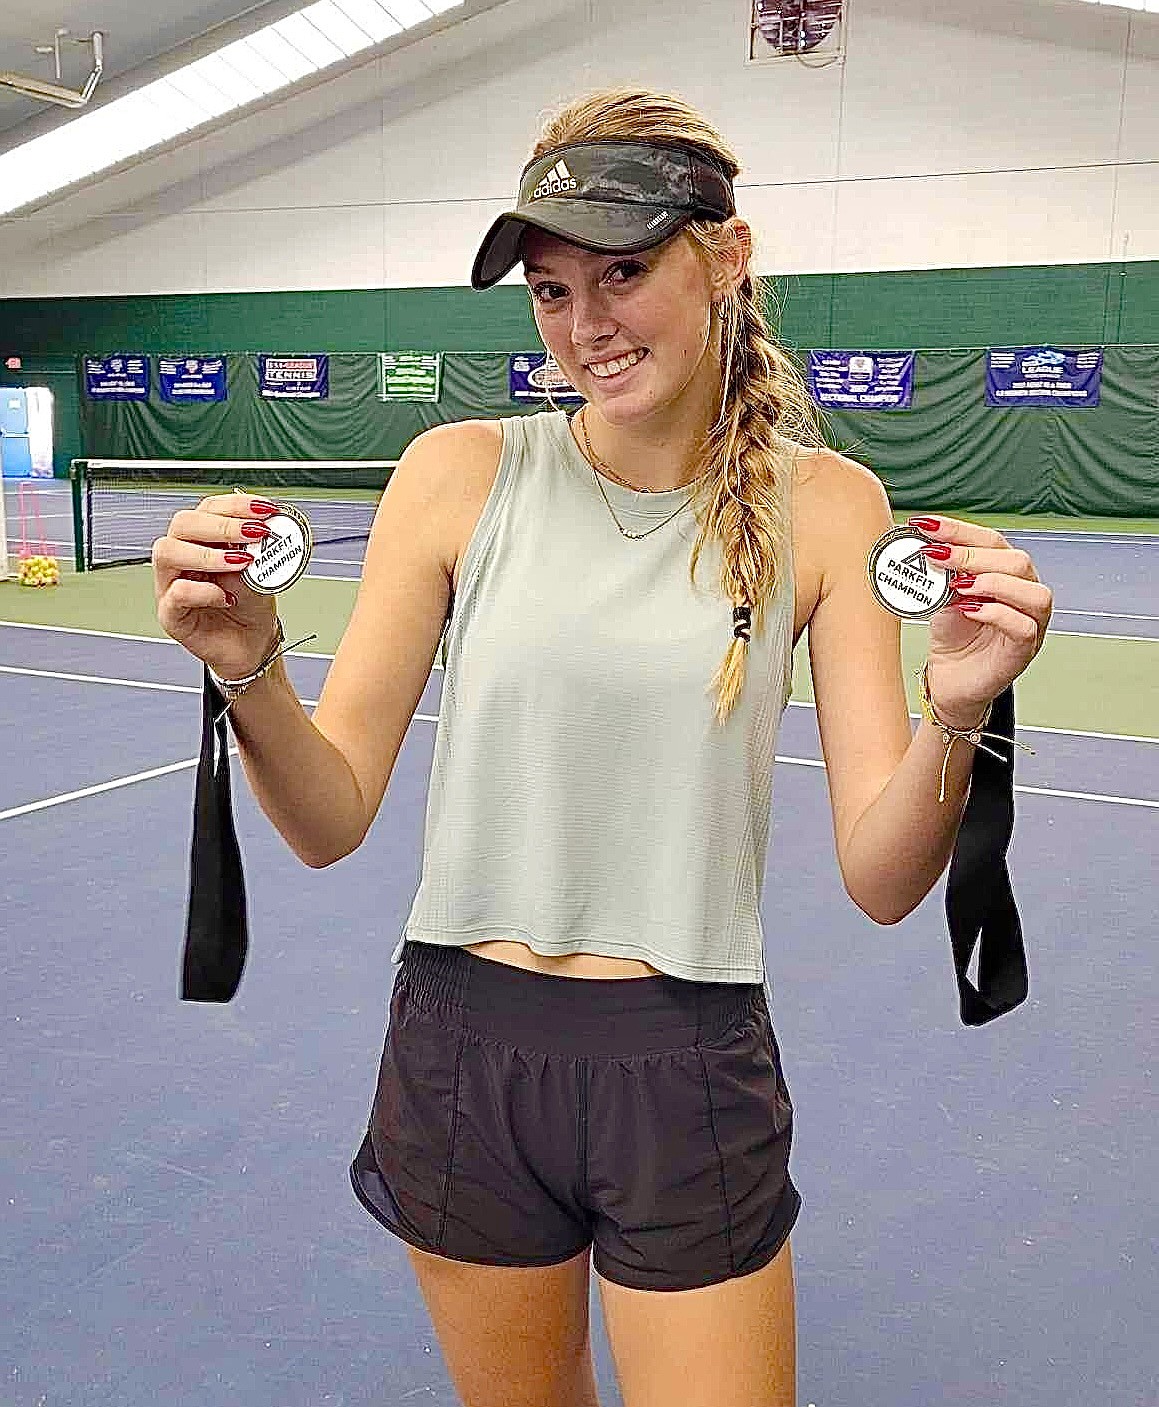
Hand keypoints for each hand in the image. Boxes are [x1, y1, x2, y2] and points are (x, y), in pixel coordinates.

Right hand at [152, 493, 281, 678]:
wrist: (253, 646)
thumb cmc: (251, 608)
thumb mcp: (260, 572)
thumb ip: (255, 550)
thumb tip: (261, 529)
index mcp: (203, 541)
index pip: (207, 509)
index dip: (235, 505)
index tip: (263, 509)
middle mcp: (183, 557)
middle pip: (183, 524)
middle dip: (221, 524)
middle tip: (254, 531)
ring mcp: (171, 584)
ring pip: (168, 552)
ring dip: (208, 554)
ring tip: (241, 562)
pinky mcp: (171, 613)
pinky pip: (177, 593)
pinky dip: (204, 592)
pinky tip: (226, 597)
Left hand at [907, 515, 1052, 726]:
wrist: (950, 680)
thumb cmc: (953, 636)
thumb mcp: (942, 596)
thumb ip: (941, 573)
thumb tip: (924, 545)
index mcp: (1005, 573)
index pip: (991, 540)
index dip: (959, 530)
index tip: (924, 525)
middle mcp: (1024, 593)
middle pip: (1016, 561)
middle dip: (973, 554)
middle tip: (937, 554)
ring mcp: (1030, 622)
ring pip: (1032, 592)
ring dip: (992, 582)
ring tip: (958, 584)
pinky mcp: (1024, 649)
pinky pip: (1023, 626)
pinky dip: (996, 614)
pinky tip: (969, 609)